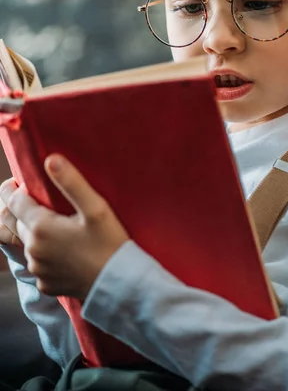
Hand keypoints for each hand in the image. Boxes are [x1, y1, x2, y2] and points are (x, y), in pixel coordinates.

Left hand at [0, 155, 128, 299]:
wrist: (119, 284)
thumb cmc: (110, 243)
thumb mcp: (96, 208)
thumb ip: (72, 182)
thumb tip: (50, 160)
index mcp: (41, 227)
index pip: (13, 201)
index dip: (13, 189)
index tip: (17, 181)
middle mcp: (33, 250)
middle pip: (16, 222)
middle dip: (22, 209)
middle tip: (36, 199)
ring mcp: (38, 269)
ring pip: (27, 243)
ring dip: (33, 231)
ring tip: (53, 223)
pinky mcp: (46, 284)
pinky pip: (38, 263)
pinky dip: (44, 253)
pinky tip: (62, 249)